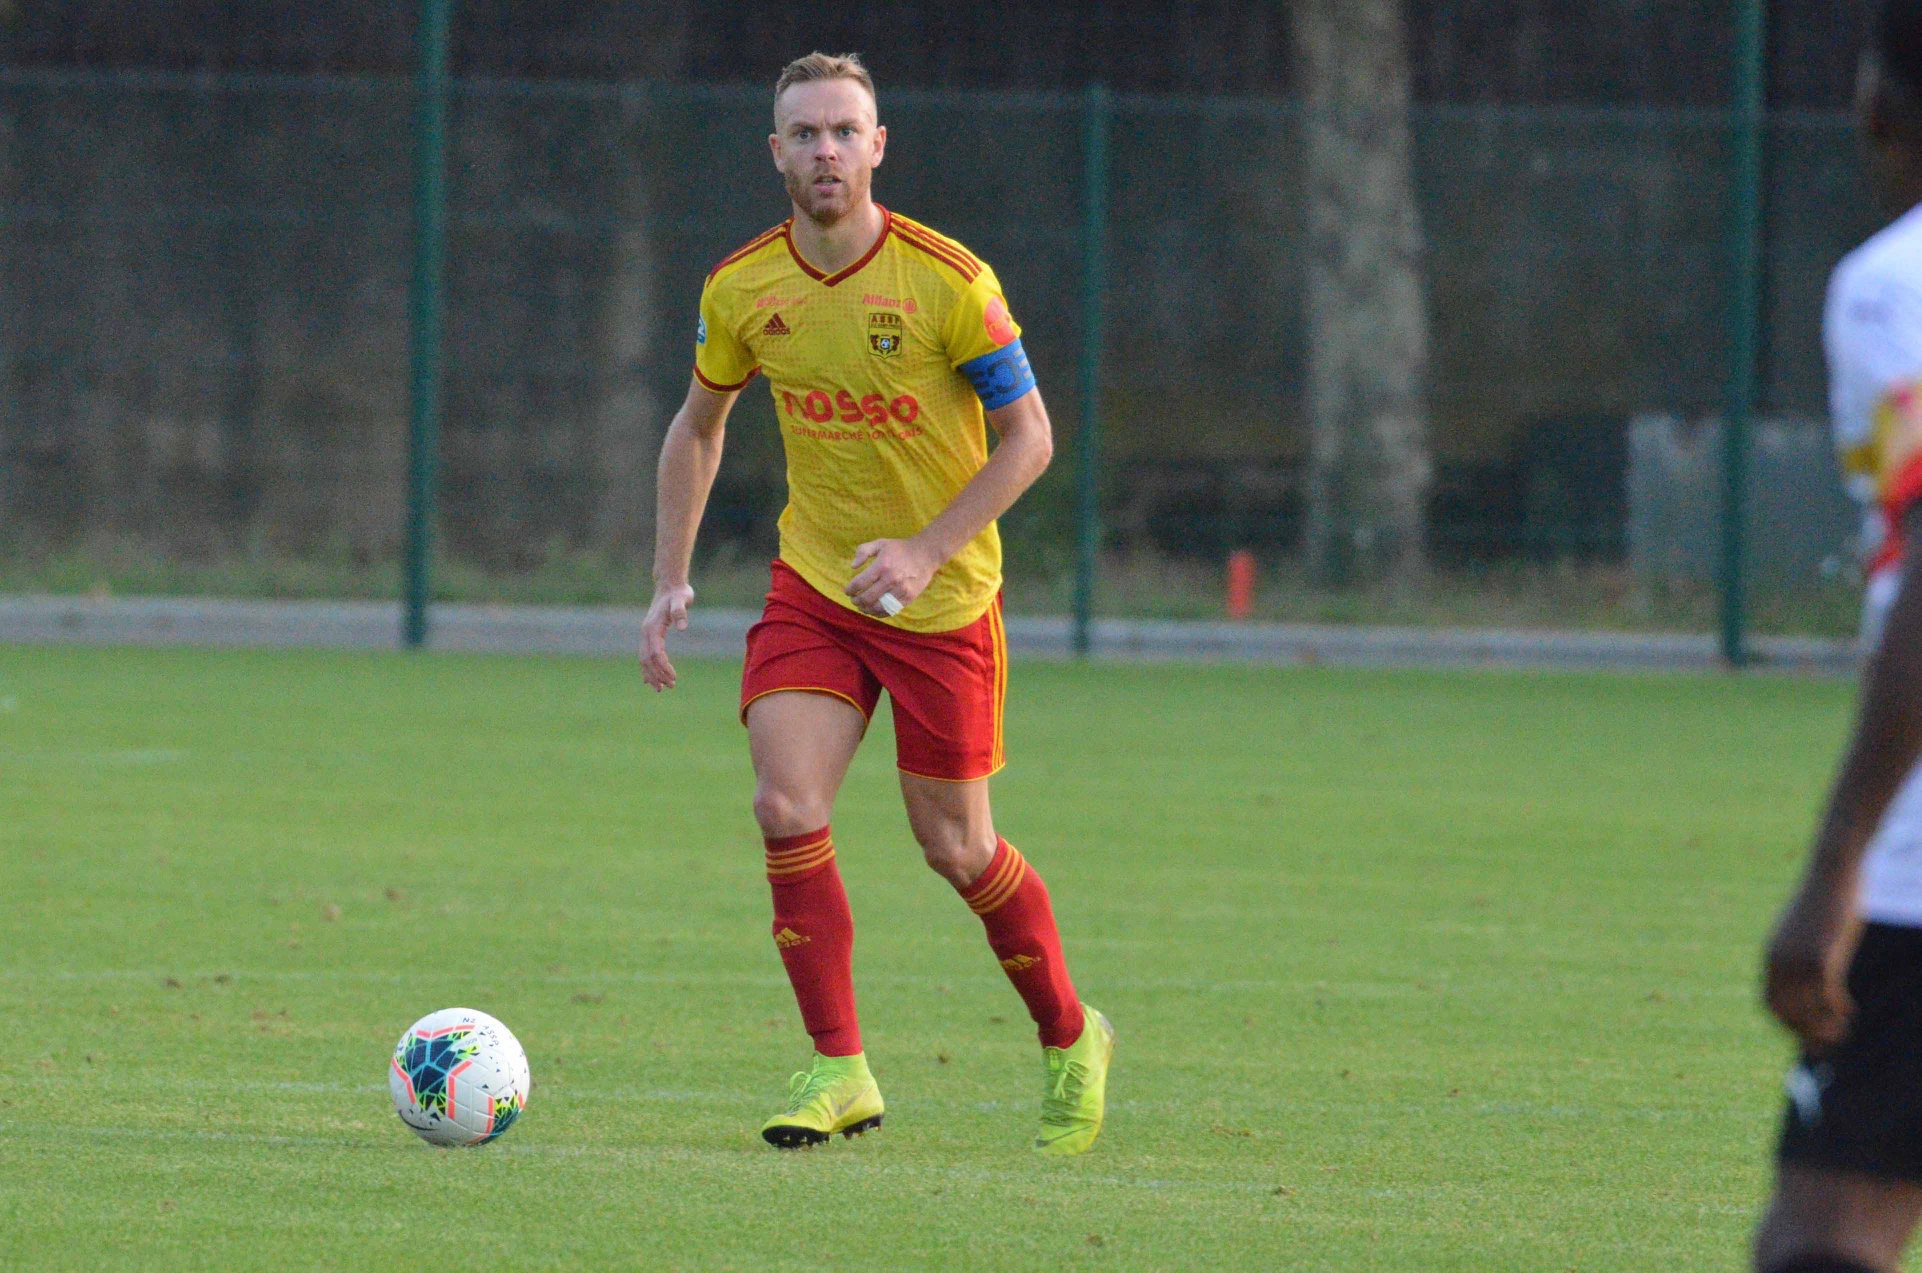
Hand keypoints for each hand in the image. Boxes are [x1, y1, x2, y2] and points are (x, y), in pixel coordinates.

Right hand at [639, 583, 694, 691]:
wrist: (669, 585)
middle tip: (670, 687)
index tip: (674, 677)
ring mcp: (646, 634)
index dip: (663, 667)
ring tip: (662, 688)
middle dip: (657, 675)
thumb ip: (681, 612)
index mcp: (652, 627)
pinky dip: (647, 668)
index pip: (655, 653)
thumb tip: (682, 627)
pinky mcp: (650, 635)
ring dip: (652, 674)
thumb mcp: (682, 600)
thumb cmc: (678, 593)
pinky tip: (651, 680)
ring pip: (644, 659)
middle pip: (647, 659)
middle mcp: (646, 632)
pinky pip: (644, 655)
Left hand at [847, 538, 937, 617]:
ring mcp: (901, 590)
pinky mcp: (909, 598)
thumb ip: (863, 551)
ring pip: (877, 607)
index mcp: (882, 565)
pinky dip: (879, 613)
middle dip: (856, 601)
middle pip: (867, 598)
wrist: (926, 554)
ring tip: (862, 606)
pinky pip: (890, 610)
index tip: (847, 591)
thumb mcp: (880, 543)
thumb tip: (853, 566)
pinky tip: (874, 610)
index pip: (860, 583)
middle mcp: (891, 579)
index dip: (850, 590)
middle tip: (854, 599)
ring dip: (866, 609)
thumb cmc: (900, 549)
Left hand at [1763, 884, 1859, 1052]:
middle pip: (1785, 1012)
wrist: (1831, 871)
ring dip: (1824, 1027)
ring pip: (1806, 1008)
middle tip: (1829, 1045)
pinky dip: (1835, 1008)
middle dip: (1806, 1034)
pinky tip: (1848, 1009)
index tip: (1807, 1036)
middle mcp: (1778, 960)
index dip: (1787, 1025)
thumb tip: (1816, 979)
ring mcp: (1798, 958)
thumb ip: (1807, 956)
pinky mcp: (1820, 954)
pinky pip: (1824, 994)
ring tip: (1842, 1031)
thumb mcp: (1809, 933)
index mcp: (1771, 956)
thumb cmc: (1825, 902)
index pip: (1770, 1003)